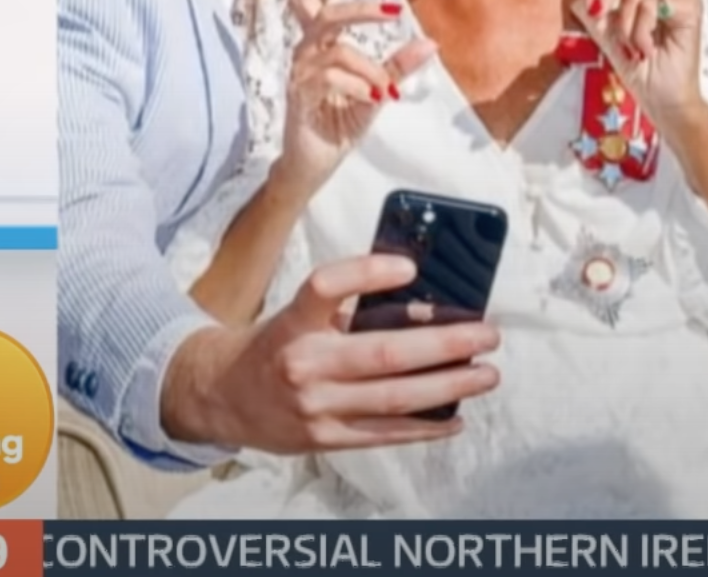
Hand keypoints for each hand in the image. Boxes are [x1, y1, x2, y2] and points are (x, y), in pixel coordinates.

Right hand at [166, 253, 501, 452]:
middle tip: (487, 335)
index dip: (367, 273)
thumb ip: (349, 310)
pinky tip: (456, 416)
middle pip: (384, 354)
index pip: (326, 287)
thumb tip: (424, 301)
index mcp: (294, 322)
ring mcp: (314, 407)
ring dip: (448, 387)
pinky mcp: (324, 439)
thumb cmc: (275, 345)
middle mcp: (303, 364)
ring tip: (486, 375)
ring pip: (393, 398)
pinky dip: (425, 427)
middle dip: (445, 344)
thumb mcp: (298, 316)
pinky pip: (384, 434)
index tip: (409, 267)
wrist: (220, 397)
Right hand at [268, 0, 435, 194]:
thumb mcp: (378, 91)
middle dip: (360, 9)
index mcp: (320, 47)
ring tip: (385, 92)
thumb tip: (429, 42)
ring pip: (337, 51)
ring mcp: (299, 75)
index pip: (303, 3)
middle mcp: (305, 54)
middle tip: (392, 11)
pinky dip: (358, 85)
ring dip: (369, 68)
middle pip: (326, 14)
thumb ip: (398, 66)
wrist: (317, 165)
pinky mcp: (298, 96)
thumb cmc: (340, 124)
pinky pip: (329, 77)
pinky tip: (372, 98)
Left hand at [571, 0, 705, 134]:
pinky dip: (638, 28)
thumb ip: (594, 4)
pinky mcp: (689, 6)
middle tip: (608, 22)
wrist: (659, 97)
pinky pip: (648, 1)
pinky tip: (647, 47)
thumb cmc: (637, 66)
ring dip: (623, 19)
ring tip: (634, 44)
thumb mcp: (603, 33)